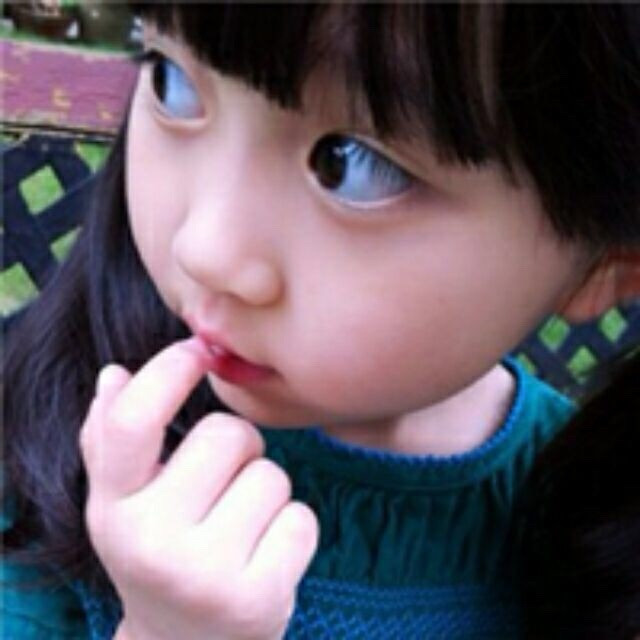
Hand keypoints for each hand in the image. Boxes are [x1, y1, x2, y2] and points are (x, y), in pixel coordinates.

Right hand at [80, 338, 317, 639]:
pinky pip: (301, 518)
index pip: (132, 422)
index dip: (168, 371)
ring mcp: (206, 576)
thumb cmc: (159, 552)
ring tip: (239, 527)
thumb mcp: (123, 503)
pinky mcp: (259, 600)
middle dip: (238, 447)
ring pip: (271, 476)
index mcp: (113, 509)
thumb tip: (114, 374)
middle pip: (229, 436)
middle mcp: (151, 544)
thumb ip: (112, 437)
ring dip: (265, 492)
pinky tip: (262, 555)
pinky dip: (290, 529)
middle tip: (223, 483)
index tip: (198, 351)